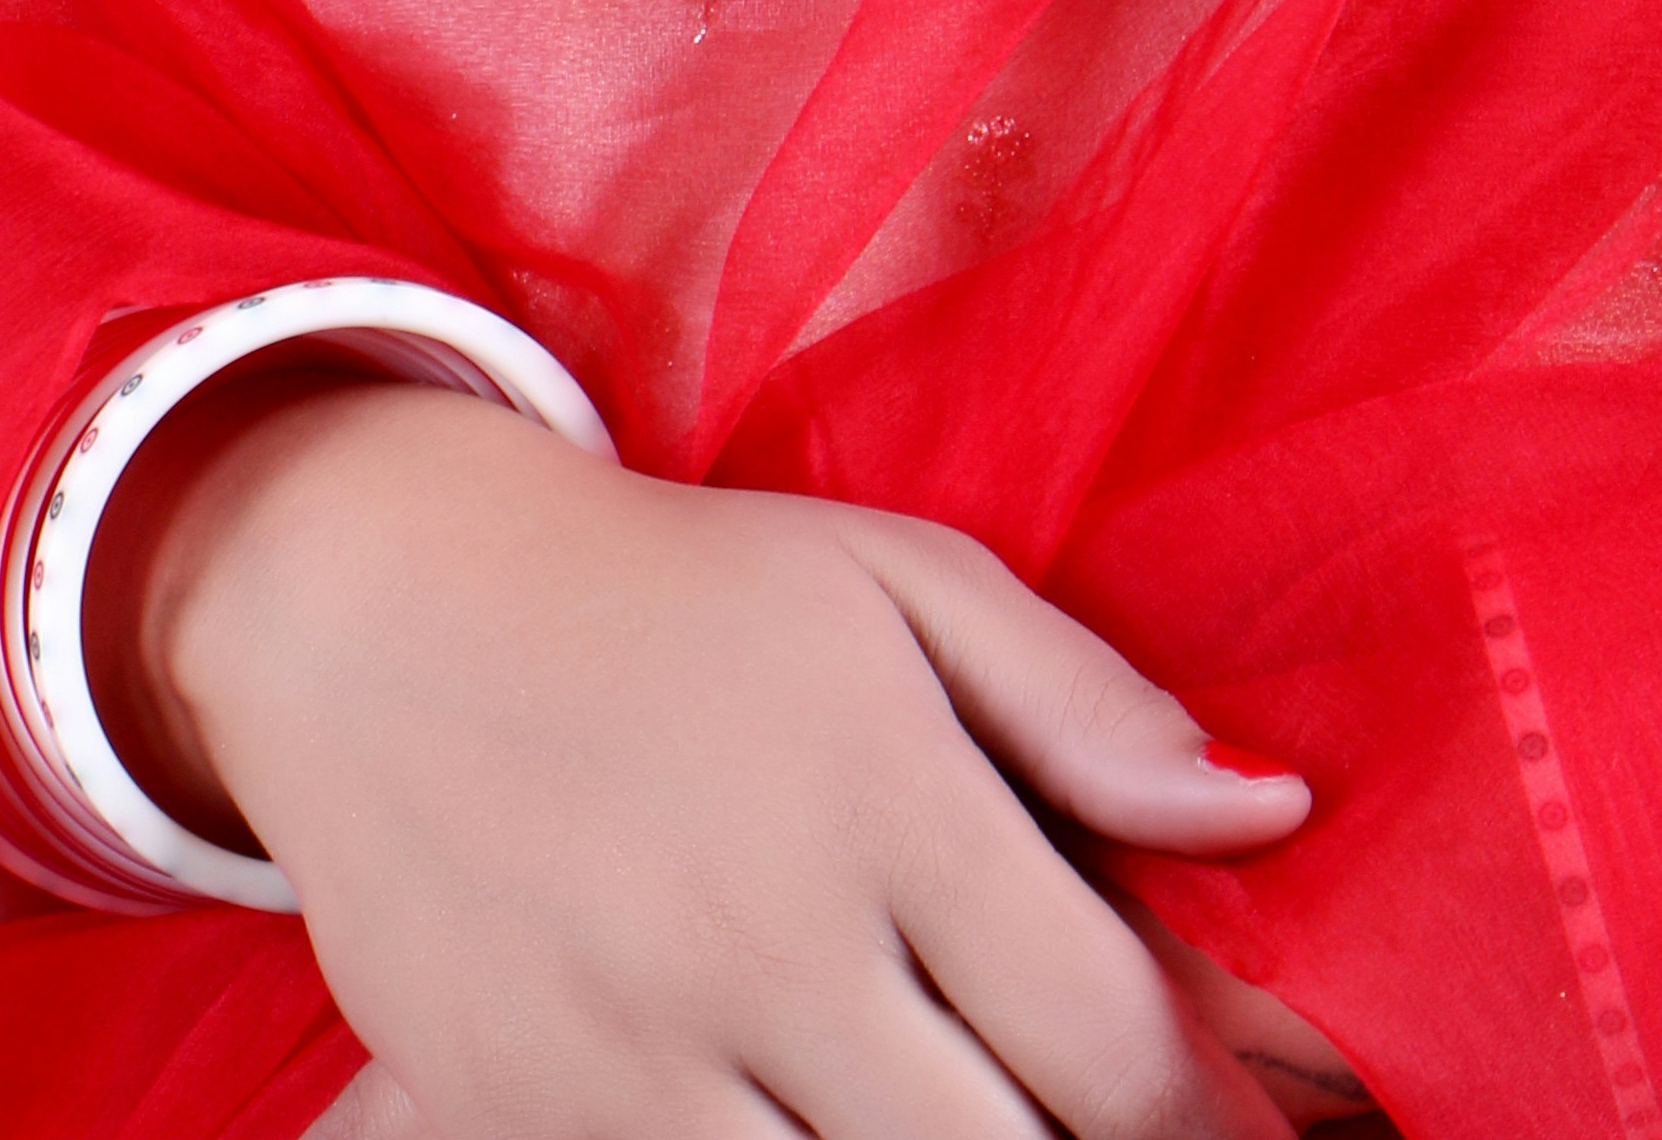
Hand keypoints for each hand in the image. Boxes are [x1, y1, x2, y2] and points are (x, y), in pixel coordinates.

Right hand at [123, 378, 1320, 1136]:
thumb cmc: (687, 592)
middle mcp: (768, 940)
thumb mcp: (901, 579)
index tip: (1264, 1136)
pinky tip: (844, 1122)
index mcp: (884, 793)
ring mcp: (640, 1056)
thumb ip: (1086, 704)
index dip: (1213, 1120)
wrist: (385, 617)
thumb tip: (1277, 813)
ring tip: (989, 1114)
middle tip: (1129, 1133)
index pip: (1105, 1036)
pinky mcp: (532, 1125)